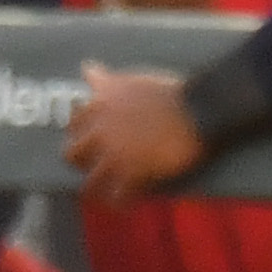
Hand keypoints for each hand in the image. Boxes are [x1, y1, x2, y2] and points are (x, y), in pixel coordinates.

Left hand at [65, 65, 207, 201]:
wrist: (198, 110)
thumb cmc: (169, 91)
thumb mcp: (131, 80)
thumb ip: (105, 79)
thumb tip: (86, 68)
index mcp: (99, 107)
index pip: (73, 125)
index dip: (79, 134)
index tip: (88, 140)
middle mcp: (101, 132)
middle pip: (73, 155)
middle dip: (81, 162)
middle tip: (95, 165)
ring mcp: (115, 155)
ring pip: (91, 183)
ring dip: (97, 189)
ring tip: (106, 192)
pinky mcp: (134, 174)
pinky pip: (118, 197)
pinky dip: (121, 202)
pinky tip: (126, 203)